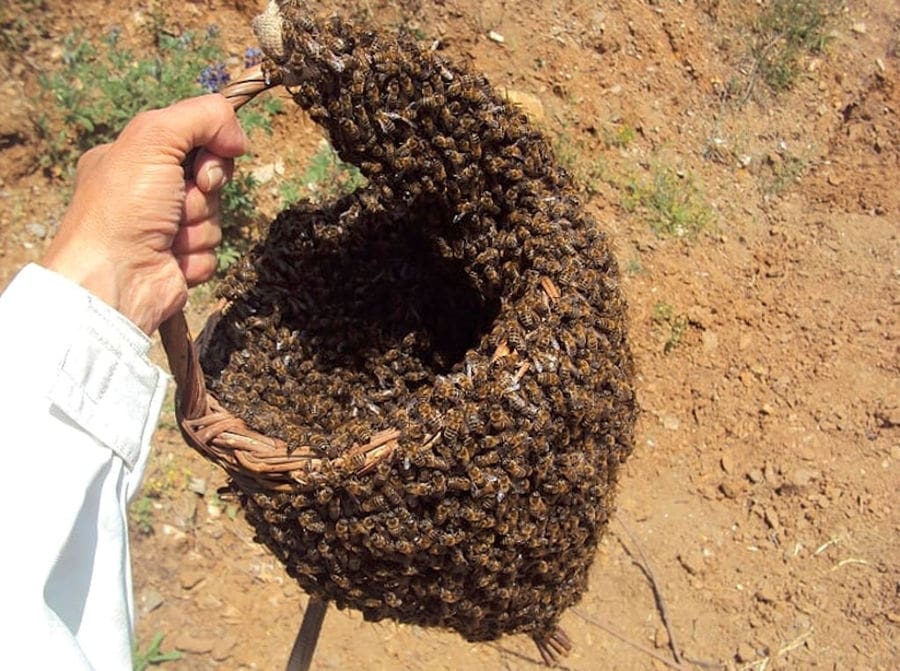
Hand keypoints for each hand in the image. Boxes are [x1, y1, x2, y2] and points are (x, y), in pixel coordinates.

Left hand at [41, 94, 248, 333]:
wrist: (117, 278)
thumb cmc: (124, 205)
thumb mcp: (153, 137)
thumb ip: (201, 116)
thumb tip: (237, 137)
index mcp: (134, 158)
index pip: (194, 141)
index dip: (209, 152)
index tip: (202, 167)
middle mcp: (147, 191)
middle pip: (210, 179)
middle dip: (203, 193)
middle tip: (180, 203)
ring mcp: (163, 228)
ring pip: (214, 217)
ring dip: (199, 227)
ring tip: (169, 237)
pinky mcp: (179, 261)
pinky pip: (211, 251)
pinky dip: (196, 255)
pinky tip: (172, 260)